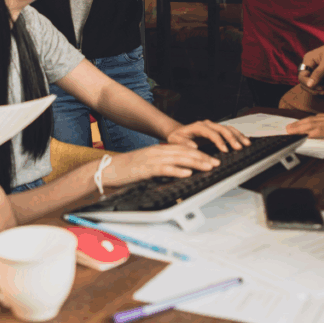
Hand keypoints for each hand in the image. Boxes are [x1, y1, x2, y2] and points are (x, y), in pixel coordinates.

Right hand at [101, 145, 220, 186]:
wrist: (107, 170)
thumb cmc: (126, 170)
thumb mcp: (146, 164)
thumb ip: (162, 165)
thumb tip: (179, 171)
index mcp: (158, 150)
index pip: (183, 150)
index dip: (199, 154)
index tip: (211, 158)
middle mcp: (156, 152)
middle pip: (184, 153)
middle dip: (202, 158)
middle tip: (216, 162)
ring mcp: (151, 160)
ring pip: (178, 159)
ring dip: (195, 163)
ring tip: (208, 166)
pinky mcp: (145, 169)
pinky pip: (164, 169)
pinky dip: (177, 171)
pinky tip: (187, 173)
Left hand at [166, 120, 250, 152]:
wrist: (178, 133)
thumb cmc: (177, 137)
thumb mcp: (175, 140)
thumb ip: (183, 143)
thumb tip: (194, 146)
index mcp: (198, 126)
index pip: (211, 132)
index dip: (219, 141)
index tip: (225, 149)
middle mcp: (207, 124)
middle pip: (222, 129)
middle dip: (232, 138)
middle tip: (239, 147)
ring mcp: (212, 126)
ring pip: (228, 128)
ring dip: (237, 135)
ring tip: (246, 144)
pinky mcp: (216, 130)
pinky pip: (229, 130)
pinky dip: (237, 135)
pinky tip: (244, 139)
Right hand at [298, 43, 323, 94]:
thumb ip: (318, 73)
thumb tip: (309, 85)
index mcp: (308, 60)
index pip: (302, 76)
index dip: (308, 84)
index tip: (319, 88)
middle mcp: (309, 65)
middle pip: (303, 81)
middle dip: (312, 88)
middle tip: (323, 90)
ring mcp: (313, 69)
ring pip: (309, 83)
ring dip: (315, 89)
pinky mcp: (319, 73)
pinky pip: (315, 83)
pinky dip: (319, 88)